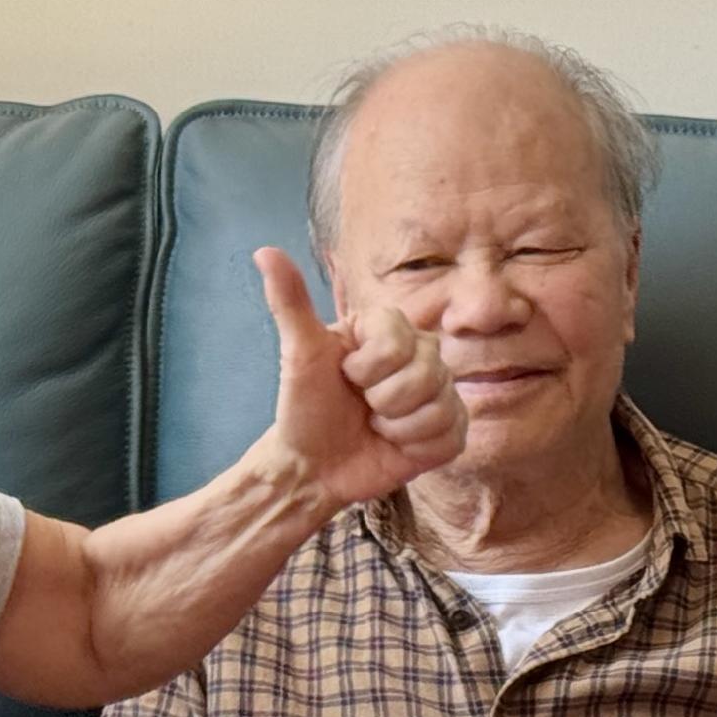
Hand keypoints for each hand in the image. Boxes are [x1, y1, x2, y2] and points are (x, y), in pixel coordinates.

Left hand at [254, 249, 464, 507]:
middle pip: (427, 373)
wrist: (314, 465)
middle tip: (362, 407)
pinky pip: (452, 435)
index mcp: (388, 329)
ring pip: (441, 406)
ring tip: (377, 426)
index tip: (346, 375)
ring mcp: (439, 391)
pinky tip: (397, 444)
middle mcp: (420, 354)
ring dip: (398, 427)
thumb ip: (289, 302)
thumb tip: (264, 251)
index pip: (399, 342)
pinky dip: (418, 447)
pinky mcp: (449, 429)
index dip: (368, 369)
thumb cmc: (306, 407)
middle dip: (383, 401)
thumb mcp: (297, 354)